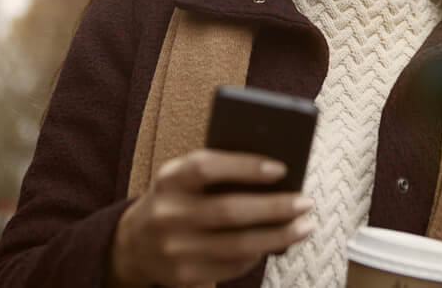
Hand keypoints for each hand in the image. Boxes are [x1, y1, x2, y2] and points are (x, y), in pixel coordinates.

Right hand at [110, 149, 315, 286]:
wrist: (135, 243)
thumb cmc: (177, 198)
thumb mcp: (184, 177)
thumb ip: (218, 170)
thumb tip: (275, 173)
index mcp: (169, 179)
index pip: (206, 167)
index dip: (244, 166)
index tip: (280, 168)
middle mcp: (167, 214)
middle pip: (229, 211)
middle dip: (274, 207)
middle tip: (306, 202)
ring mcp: (174, 248)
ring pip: (237, 245)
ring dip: (278, 236)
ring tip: (305, 225)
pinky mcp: (184, 276)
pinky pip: (232, 265)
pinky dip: (259, 253)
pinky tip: (276, 243)